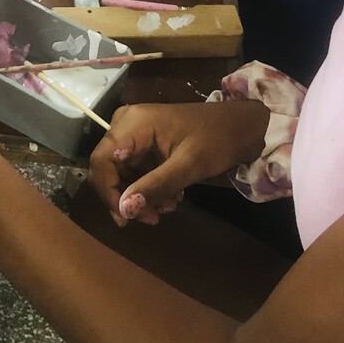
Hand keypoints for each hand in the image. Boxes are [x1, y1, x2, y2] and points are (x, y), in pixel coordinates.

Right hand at [87, 100, 267, 226]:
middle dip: (127, 197)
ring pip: (121, 172)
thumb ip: (154, 186)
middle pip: (109, 168)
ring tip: (167, 208)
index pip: (101, 161)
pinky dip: (148, 188)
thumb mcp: (188, 166)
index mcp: (133, 123)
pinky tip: (169, 198)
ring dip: (140, 195)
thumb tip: (123, 210)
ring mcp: (135, 132)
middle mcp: (127, 124)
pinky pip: (135, 169)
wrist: (242, 126)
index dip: (108, 192)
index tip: (125, 219)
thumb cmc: (217, 140)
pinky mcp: (145, 142)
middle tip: (153, 218)